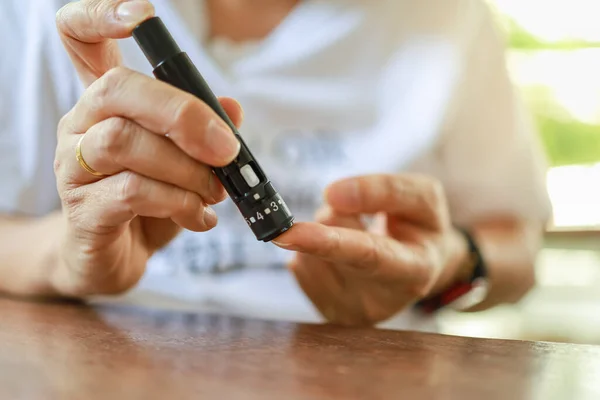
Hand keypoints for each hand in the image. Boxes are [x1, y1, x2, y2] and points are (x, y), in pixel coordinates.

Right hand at [52, 0, 241, 295]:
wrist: (116, 257)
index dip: (101, 15)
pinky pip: (130, 192)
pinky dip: (179, 203)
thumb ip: (207, 132)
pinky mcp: (82, 210)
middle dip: (183, 114)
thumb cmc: (150, 202)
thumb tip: (233, 108)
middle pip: (117, 89)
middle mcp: (82, 125)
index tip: (142, 14)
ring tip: (215, 193)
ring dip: (187, 169)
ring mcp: (74, 167)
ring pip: (125, 143)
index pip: (81, 38)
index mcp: (107, 102)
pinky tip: (199, 218)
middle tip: (226, 149)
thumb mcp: (185, 162)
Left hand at [273, 174, 469, 326]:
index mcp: (415, 270)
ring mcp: (353, 312)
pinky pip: (300, 269)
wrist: (419, 266)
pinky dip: (311, 251)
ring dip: (323, 232)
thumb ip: (385, 190)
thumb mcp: (423, 198)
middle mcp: (383, 300)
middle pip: (334, 259)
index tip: (293, 233)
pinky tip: (338, 255)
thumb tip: (332, 196)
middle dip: (311, 239)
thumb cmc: (421, 228)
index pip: (369, 255)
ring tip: (355, 234)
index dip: (330, 242)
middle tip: (284, 231)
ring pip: (311, 256)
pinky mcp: (328, 312)